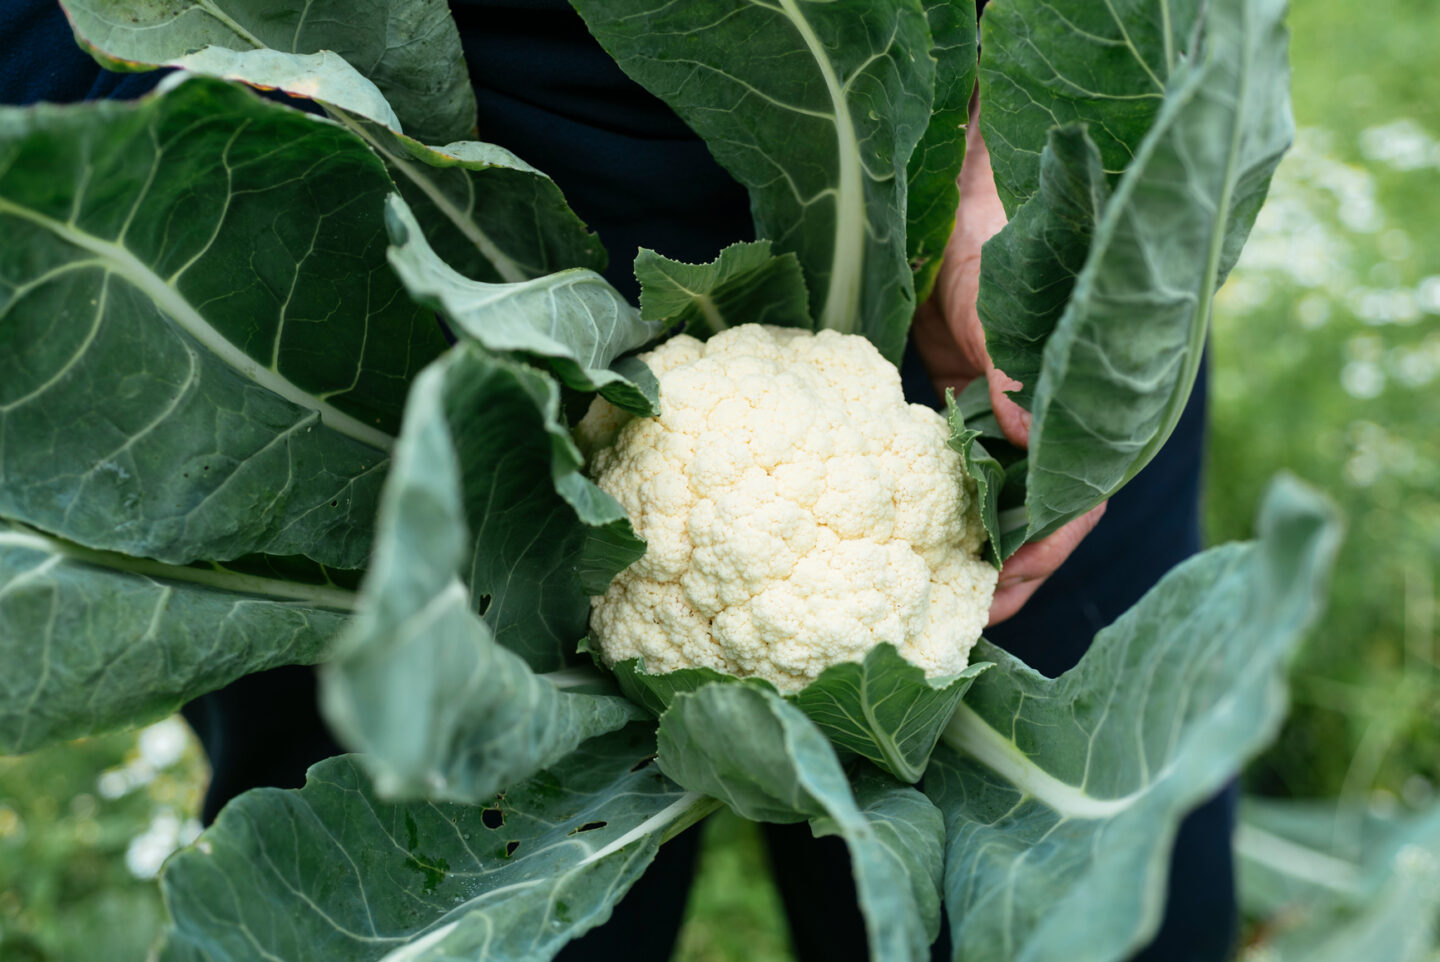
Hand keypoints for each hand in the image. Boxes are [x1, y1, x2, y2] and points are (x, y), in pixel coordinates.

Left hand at [912, 101, 1107, 626]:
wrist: (955, 172)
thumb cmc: (987, 212)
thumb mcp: (997, 277)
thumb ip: (1009, 349)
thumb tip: (1021, 427)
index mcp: (1083, 386)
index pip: (1084, 485)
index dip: (1051, 542)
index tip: (1008, 580)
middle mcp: (1053, 406)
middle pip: (1048, 509)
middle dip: (1014, 569)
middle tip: (968, 618)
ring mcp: (1009, 406)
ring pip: (1008, 499)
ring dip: (981, 549)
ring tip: (944, 602)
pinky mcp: (968, 399)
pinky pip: (969, 471)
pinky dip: (952, 510)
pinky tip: (921, 546)